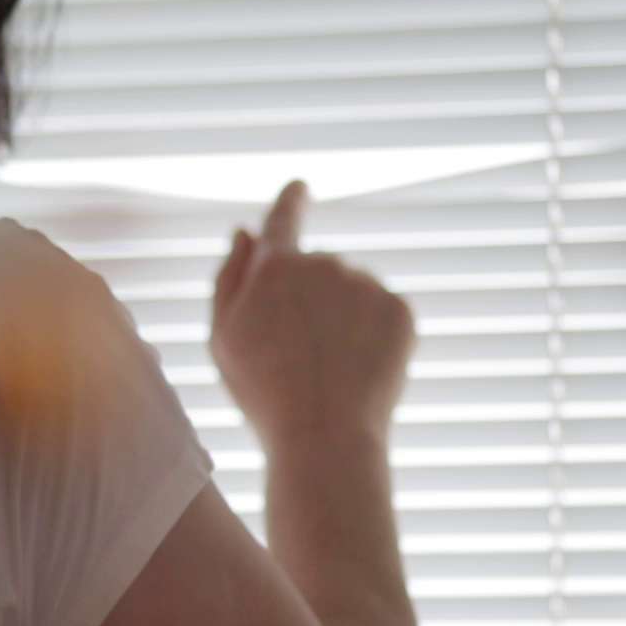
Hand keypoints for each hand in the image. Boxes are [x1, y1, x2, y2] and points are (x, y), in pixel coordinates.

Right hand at [211, 181, 415, 445]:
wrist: (325, 437)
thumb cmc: (264, 393)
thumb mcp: (224, 336)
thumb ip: (230, 277)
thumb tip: (245, 233)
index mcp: (276, 267)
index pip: (284, 220)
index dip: (290, 203)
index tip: (299, 188)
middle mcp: (325, 264)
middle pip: (317, 270)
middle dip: (309, 299)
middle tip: (296, 354)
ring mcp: (367, 285)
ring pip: (352, 292)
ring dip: (342, 318)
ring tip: (328, 369)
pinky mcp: (401, 311)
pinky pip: (382, 312)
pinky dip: (372, 334)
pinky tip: (356, 367)